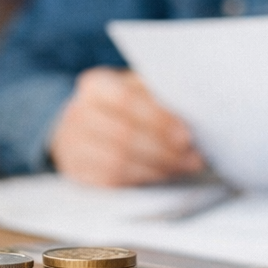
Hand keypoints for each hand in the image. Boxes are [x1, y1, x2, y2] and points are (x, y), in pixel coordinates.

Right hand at [49, 67, 205, 186]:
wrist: (85, 129)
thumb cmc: (122, 108)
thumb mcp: (135, 91)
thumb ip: (157, 97)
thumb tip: (191, 113)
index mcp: (95, 86)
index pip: (125, 100)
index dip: (157, 119)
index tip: (186, 135)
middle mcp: (77, 114)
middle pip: (123, 134)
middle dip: (163, 149)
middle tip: (193, 158)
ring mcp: (73, 145)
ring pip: (117, 161)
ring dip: (157, 167)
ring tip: (183, 168)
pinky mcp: (77, 172)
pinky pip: (110, 181)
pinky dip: (141, 179)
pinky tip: (162, 175)